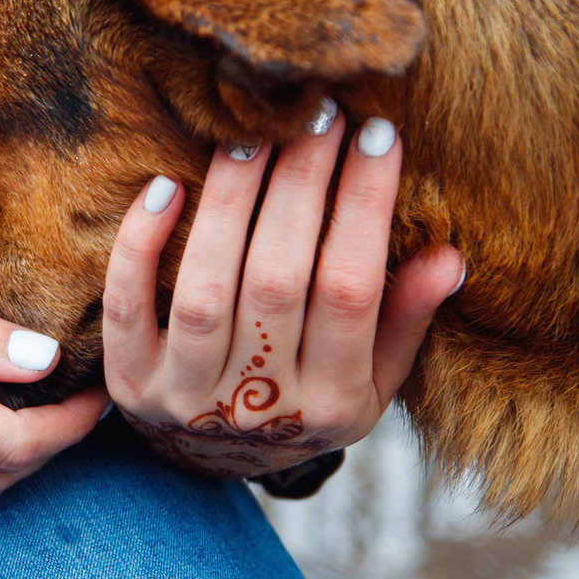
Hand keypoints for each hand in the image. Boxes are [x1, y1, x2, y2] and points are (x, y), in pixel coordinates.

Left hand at [101, 102, 463, 478]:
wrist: (207, 465)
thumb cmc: (301, 401)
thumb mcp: (369, 382)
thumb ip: (403, 320)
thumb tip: (450, 256)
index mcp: (334, 402)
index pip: (353, 289)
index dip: (366, 207)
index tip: (377, 134)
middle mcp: (261, 405)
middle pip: (280, 280)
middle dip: (302, 185)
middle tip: (316, 113)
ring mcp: (187, 397)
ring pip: (208, 290)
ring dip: (230, 203)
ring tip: (251, 135)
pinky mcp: (128, 383)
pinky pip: (127, 306)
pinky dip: (140, 246)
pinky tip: (163, 186)